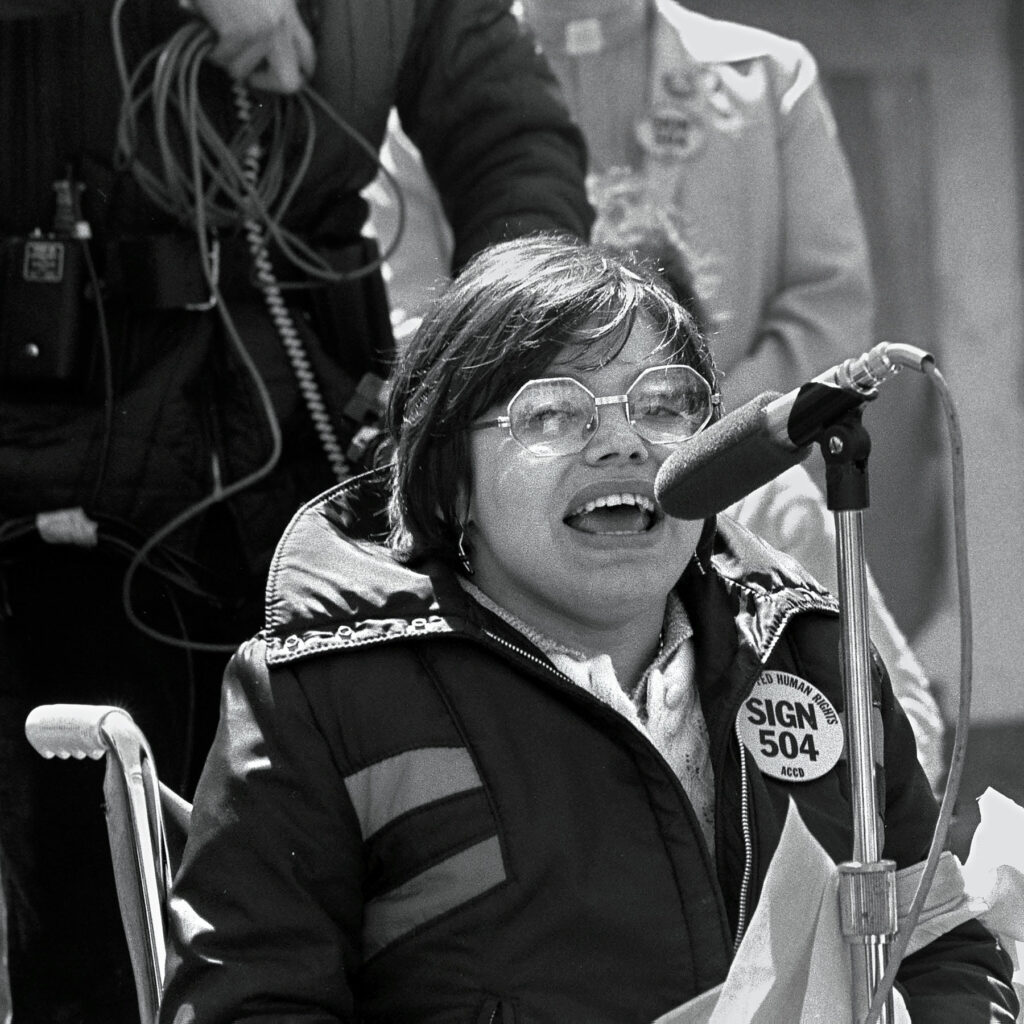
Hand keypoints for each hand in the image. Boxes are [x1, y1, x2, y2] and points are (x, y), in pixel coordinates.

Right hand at [192, 0, 315, 92]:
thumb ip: (274, 17)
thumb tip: (270, 56)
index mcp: (289, 11)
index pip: (307, 56)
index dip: (298, 73)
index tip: (281, 75)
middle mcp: (282, 24)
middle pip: (289, 83)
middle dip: (266, 83)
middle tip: (249, 72)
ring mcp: (262, 30)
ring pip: (243, 72)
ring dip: (226, 57)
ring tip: (220, 31)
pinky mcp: (238, 32)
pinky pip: (222, 59)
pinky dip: (210, 46)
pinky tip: (210, 25)